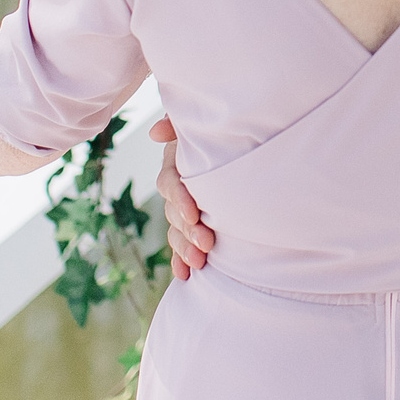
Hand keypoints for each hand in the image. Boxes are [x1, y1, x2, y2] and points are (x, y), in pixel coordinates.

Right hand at [152, 117, 214, 280]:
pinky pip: (180, 244)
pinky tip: (185, 274)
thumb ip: (178, 124)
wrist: (243, 145)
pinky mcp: (190, 225)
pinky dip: (180, 259)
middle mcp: (176, 187)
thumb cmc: (222, 129)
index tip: (194, 214)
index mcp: (176, 162)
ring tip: (199, 263)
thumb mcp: (203, 125)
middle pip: (173, 211)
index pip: (170, 182)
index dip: (180, 198)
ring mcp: (182, 208)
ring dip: (185, 248)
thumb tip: (156, 132)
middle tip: (207, 244)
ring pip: (176, 231)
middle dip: (188, 230)